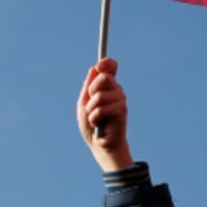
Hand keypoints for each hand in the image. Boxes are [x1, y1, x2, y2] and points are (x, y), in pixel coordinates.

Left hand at [79, 58, 133, 172]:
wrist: (98, 144)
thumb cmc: (91, 125)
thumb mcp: (84, 103)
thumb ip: (88, 86)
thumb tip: (94, 68)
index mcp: (107, 87)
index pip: (112, 68)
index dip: (107, 63)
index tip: (100, 66)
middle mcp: (116, 91)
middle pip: (104, 77)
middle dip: (92, 91)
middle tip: (90, 105)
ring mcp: (120, 100)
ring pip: (100, 95)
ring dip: (92, 109)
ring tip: (94, 118)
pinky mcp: (122, 111)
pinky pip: (103, 108)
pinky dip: (95, 117)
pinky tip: (97, 124)